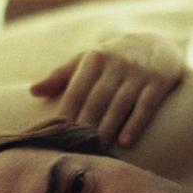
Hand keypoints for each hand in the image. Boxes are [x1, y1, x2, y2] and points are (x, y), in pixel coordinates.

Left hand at [30, 34, 184, 147]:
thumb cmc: (113, 58)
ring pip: (120, 104)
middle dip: (86, 124)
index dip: (66, 112)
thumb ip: (61, 76)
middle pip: (96, 99)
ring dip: (108, 127)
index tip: (57, 133)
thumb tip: (33, 92)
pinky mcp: (159, 82)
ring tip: (98, 147)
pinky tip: (125, 142)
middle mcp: (116, 63)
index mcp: (94, 58)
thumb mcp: (87, 60)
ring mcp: (138, 73)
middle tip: (76, 147)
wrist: (156, 44)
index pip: (76, 89)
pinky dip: (135, 124)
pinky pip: (145, 106)